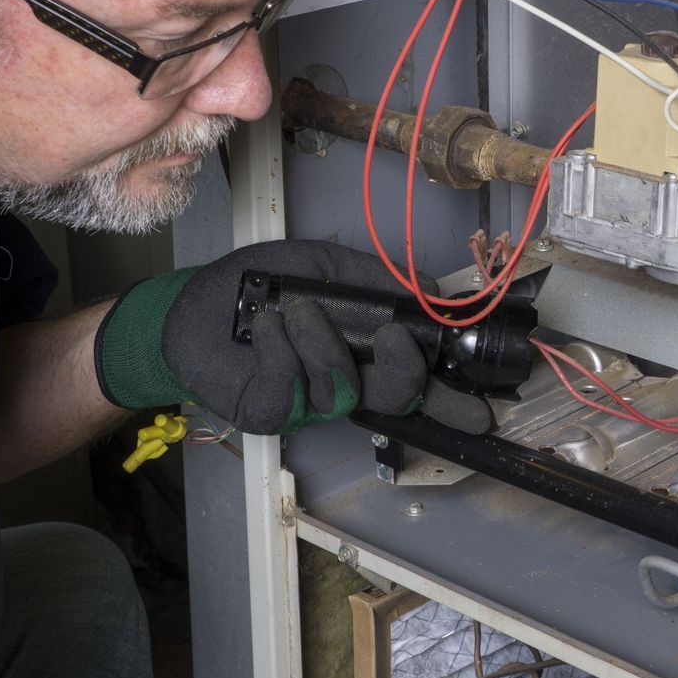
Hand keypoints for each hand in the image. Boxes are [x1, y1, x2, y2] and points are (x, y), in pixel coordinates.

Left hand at [92, 240, 492, 435]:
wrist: (195, 302)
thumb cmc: (260, 284)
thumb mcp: (324, 266)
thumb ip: (377, 278)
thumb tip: (431, 287)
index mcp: (365, 352)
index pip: (417, 383)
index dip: (450, 400)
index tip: (483, 409)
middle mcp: (344, 382)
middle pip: (394, 398)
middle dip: (404, 373)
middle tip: (396, 339)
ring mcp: (307, 403)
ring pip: (340, 390)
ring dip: (321, 344)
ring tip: (295, 311)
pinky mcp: (268, 412)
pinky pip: (290, 390)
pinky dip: (280, 351)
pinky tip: (266, 327)